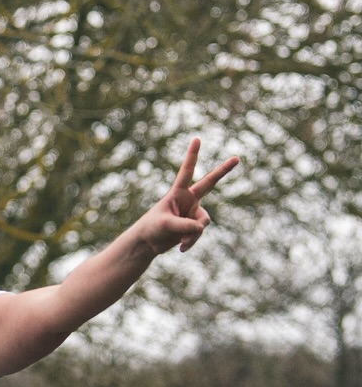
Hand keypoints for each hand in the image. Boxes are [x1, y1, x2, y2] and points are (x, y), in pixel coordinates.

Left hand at [136, 140, 238, 256]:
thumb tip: (202, 227)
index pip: (187, 171)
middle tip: (237, 158)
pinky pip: (199, 233)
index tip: (197, 139)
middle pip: (210, 183)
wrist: (148, 243)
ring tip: (181, 241)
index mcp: (178, 193)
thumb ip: (184, 225)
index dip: (192, 156)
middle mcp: (189, 200)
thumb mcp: (166, 225)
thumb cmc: (151, 228)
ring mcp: (193, 212)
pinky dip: (191, 241)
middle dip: (223, 171)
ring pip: (203, 222)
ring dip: (193, 234)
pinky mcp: (194, 226)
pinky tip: (181, 248)